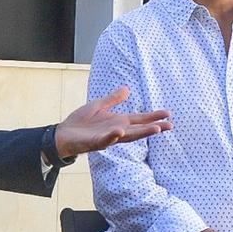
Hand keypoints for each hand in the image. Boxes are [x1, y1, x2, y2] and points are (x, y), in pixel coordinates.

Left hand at [55, 87, 171, 157]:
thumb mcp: (98, 106)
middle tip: (170, 126)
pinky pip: (105, 139)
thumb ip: (113, 99)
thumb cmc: (80, 123)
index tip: (168, 114)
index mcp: (118, 121)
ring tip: (155, 129)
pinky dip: (112, 136)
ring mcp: (107, 137)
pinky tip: (120, 131)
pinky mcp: (95, 142)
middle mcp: (116, 130)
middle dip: (154, 127)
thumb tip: (127, 89)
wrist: (63, 134)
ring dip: (141, 133)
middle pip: (139, 129)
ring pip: (127, 136)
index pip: (139, 119)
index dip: (153, 117)